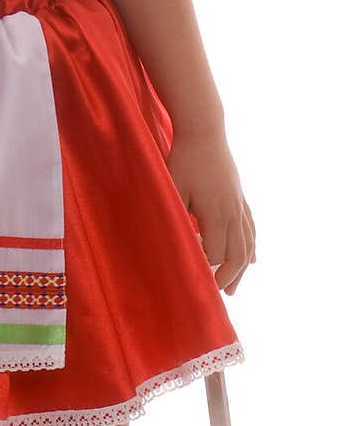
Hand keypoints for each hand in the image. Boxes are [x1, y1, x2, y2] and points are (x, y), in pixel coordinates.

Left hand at [165, 129, 256, 295]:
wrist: (204, 130)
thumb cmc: (183, 160)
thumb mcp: (173, 189)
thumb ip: (178, 219)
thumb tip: (177, 246)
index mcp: (216, 214)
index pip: (215, 254)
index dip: (205, 270)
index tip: (193, 281)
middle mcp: (233, 212)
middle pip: (237, 255)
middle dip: (228, 277)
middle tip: (217, 295)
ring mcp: (240, 204)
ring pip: (248, 244)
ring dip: (242, 268)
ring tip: (235, 288)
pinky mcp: (240, 196)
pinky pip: (251, 228)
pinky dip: (252, 246)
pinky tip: (252, 259)